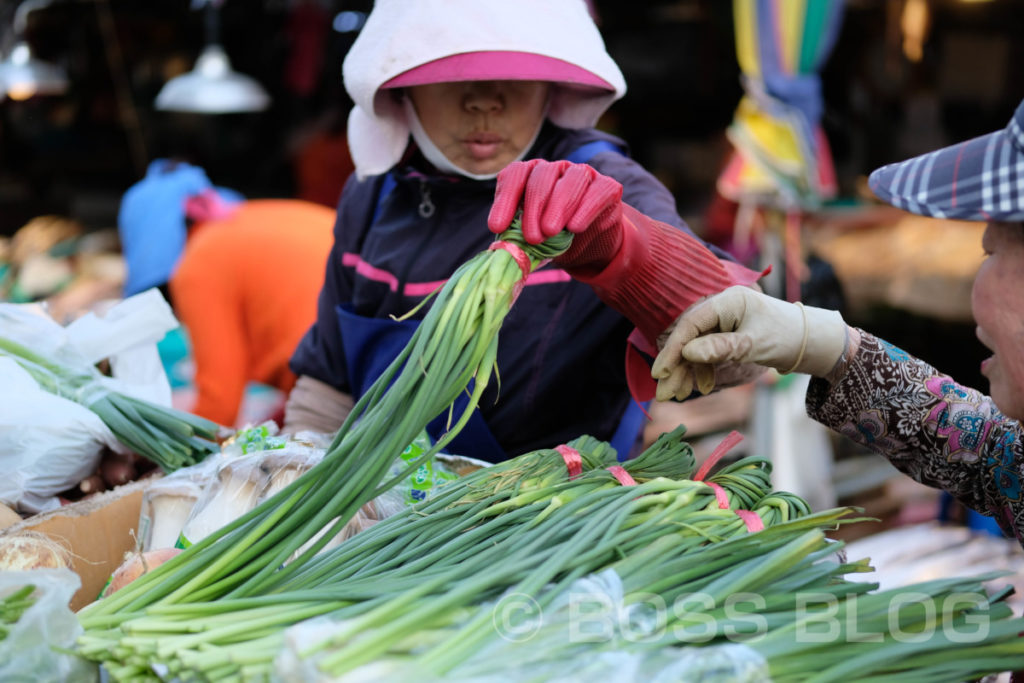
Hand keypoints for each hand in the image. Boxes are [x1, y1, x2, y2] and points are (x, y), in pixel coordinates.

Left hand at [488, 160, 624, 271]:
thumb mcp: (532, 238)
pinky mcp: (607, 187)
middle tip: (532, 238)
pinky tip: (575, 227)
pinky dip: (585, 210)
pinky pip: (597, 192)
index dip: (505, 200)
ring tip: (550, 232)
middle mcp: (556, 169)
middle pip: (542, 177)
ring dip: (558, 207)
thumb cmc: (553, 239)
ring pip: (571, 181)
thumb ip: (518, 236)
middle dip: (533, 207)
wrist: (589, 248)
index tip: (498, 227)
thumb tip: (503, 248)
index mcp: (531, 175)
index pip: (515, 175)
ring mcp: (583, 175)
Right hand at [651, 286, 847, 399]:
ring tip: (678, 395)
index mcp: (728, 301)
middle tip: (665, 393)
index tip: (661, 373)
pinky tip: (701, 386)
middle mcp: (722, 308)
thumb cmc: (786, 337)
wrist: (811, 342)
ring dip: (686, 372)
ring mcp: (723, 321)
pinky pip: (707, 352)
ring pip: (696, 347)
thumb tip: (686, 354)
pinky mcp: (727, 334)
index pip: (691, 324)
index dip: (673, 349)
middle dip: (676, 366)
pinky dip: (702, 370)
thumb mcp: (752, 345)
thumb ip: (719, 348)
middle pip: (689, 338)